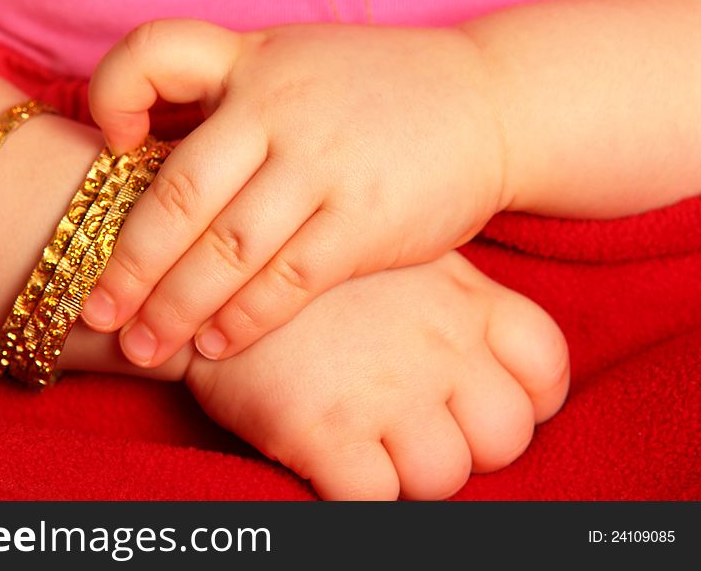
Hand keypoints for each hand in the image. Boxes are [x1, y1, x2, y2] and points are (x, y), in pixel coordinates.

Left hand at [83, 19, 510, 365]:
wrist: (489, 102)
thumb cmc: (379, 92)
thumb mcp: (299, 64)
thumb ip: (232, 97)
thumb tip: (148, 152)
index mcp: (254, 61)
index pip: (157, 55)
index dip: (113, 97)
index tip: (108, 147)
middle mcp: (280, 107)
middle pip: (180, 192)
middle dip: (129, 262)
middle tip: (96, 312)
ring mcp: (325, 163)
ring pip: (227, 248)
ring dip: (177, 307)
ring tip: (147, 347)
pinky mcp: (367, 219)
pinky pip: (288, 279)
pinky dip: (245, 318)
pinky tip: (217, 346)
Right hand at [185, 252, 568, 499]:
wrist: (209, 270)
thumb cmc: (310, 268)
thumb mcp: (397, 256)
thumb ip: (451, 299)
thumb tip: (487, 347)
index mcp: (462, 298)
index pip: (545, 367)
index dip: (527, 398)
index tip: (481, 402)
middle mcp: (437, 345)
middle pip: (504, 434)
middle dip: (467, 444)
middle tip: (415, 425)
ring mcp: (385, 391)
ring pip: (444, 476)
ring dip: (409, 472)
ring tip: (367, 439)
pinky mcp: (326, 432)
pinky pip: (375, 498)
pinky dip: (358, 490)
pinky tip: (331, 455)